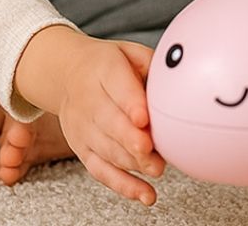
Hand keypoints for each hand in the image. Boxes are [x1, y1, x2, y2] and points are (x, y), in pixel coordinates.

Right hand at [19, 28, 164, 203]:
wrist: (67, 73)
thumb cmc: (108, 63)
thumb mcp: (129, 52)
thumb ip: (151, 64)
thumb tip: (179, 80)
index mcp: (102, 70)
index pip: (117, 87)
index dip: (131, 104)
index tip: (144, 118)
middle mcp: (87, 101)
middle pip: (108, 123)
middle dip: (130, 139)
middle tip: (151, 149)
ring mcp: (82, 129)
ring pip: (106, 150)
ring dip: (132, 164)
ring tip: (157, 169)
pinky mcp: (82, 150)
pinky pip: (101, 171)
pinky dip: (124, 185)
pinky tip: (145, 195)